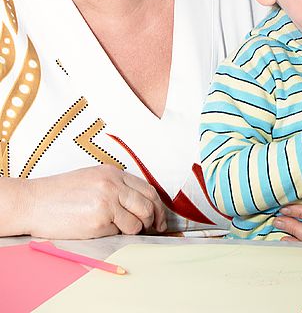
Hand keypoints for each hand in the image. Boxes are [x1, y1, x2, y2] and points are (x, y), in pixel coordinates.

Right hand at [25, 165, 166, 238]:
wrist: (34, 202)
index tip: (159, 218)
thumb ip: (116, 186)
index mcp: (113, 173)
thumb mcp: (93, 178)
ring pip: (137, 223)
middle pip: (148, 206)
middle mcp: (113, 185)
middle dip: (154, 221)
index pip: (147, 189)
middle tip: (153, 229)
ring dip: (134, 231)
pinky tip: (103, 231)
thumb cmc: (60, 193)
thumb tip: (138, 204)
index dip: (157, 206)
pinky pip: (118, 233)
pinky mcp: (99, 221)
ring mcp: (107, 203)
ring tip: (122, 230)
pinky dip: (115, 235)